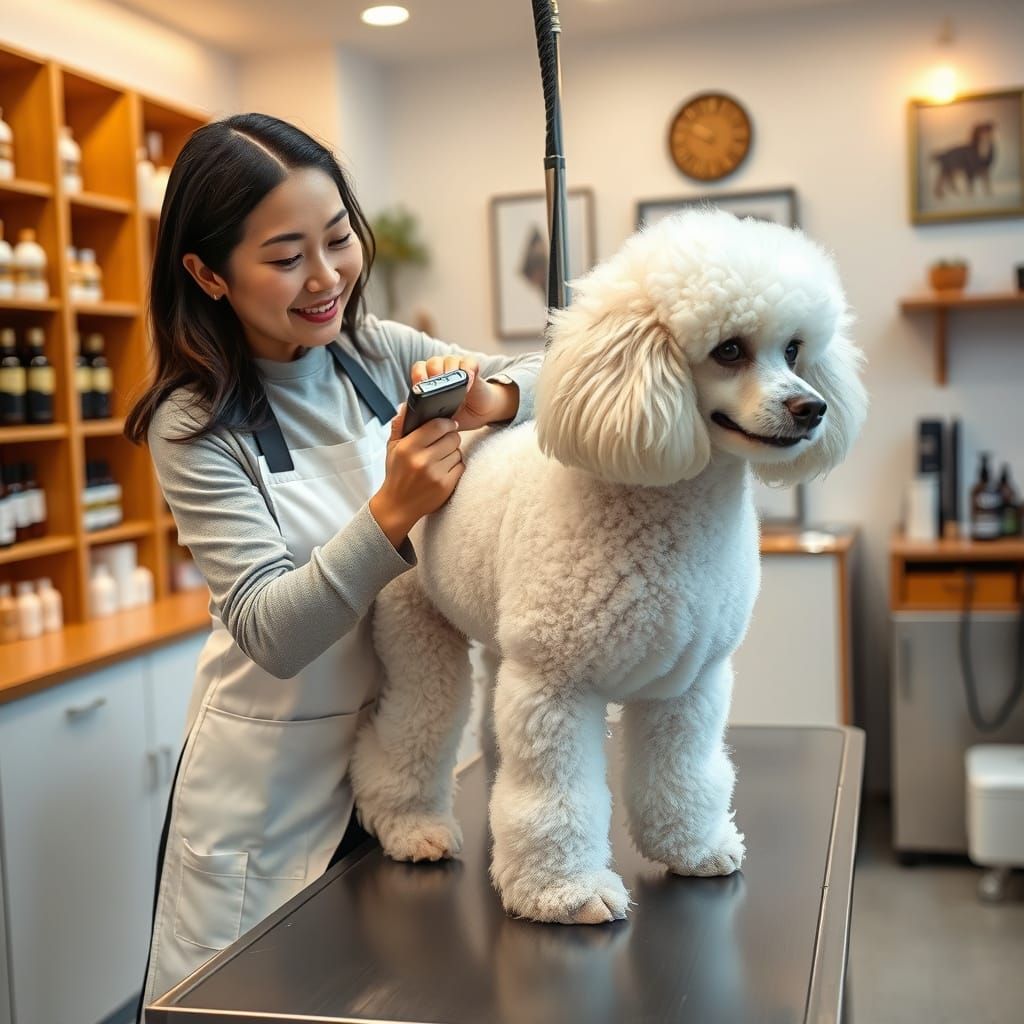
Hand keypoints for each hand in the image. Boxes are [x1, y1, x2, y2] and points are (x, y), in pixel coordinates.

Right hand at [369, 404, 463, 548]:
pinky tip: (443, 470)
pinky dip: (455, 466)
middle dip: (450, 437)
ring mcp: (436, 474)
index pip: (437, 425)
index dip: (447, 422)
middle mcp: (422, 461)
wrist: (398, 505)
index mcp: (408, 448)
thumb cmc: (396, 474)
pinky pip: (461, 466)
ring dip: (452, 453)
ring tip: (440, 458)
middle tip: (443, 443)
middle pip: (453, 438)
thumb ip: (400, 425)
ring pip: (458, 452)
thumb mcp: (392, 447)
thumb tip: (406, 405)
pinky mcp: (446, 486)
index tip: (448, 424)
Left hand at [410, 356, 517, 430]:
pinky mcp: (472, 367)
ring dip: (450, 371)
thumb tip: (410, 415)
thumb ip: (426, 414)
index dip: (418, 376)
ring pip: (449, 360)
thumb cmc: (456, 414)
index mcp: (429, 379)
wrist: (478, 412)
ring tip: (453, 386)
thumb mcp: (438, 418)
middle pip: (433, 363)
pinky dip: (468, 370)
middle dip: (434, 374)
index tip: (420, 387)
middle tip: (437, 387)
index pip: (419, 369)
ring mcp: (457, 365)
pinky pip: (469, 362)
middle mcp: (441, 368)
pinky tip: (468, 382)